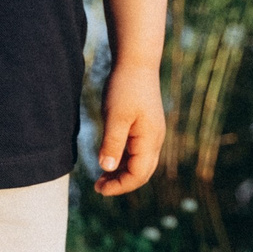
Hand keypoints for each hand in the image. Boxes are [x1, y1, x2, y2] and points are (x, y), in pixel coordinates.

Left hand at [95, 60, 164, 195]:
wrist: (136, 62)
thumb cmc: (125, 87)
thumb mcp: (115, 116)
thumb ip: (112, 144)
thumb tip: (107, 169)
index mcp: (150, 140)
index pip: (138, 175)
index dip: (119, 186)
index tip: (99, 189)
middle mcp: (154, 140)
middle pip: (141, 173)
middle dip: (121, 183)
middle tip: (98, 186)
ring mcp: (151, 133)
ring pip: (139, 163)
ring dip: (121, 172)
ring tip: (100, 176)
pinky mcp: (145, 127)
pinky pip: (137, 151)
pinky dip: (123, 160)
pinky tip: (108, 158)